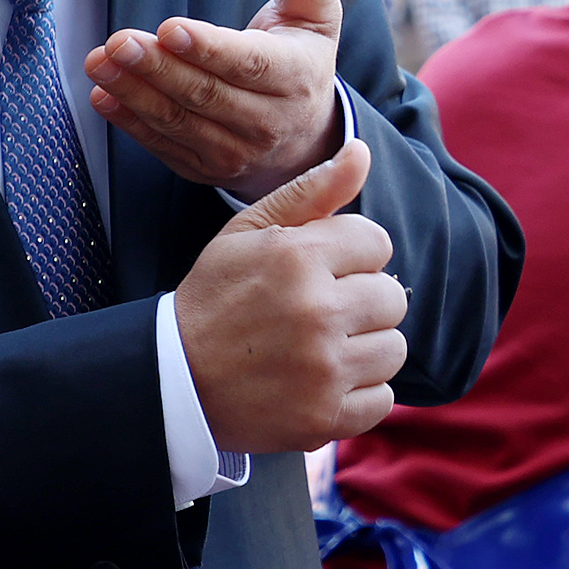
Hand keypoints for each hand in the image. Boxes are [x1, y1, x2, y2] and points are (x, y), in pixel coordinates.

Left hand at [88, 0, 345, 200]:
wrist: (305, 139)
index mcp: (295, 78)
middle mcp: (267, 122)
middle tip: (118, 41)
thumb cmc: (301, 62)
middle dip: (158, 67)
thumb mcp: (315, 16)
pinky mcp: (205, 168)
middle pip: (206, 94)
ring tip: (98, 62)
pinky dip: (130, 123)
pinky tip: (104, 96)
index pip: (249, 64)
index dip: (208, 48)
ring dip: (134, 93)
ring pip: (179, 122)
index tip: (169, 28)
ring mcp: (235, 152)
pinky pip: (163, 146)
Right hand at [174, 137, 407, 452]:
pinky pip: (384, 398)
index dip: (351, 255)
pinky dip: (359, 393)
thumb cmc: (215, 298)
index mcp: (298, 258)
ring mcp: (323, 370)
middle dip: (361, 300)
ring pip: (394, 349)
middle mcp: (317, 312)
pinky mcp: (325, 417)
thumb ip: (309, 192)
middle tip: (319, 312)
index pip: (378, 243)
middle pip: (392, 297)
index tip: (320, 271)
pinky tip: (322, 382)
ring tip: (322, 348)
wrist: (173, 380)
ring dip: (365, 348)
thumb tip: (361, 152)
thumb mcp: (247, 233)